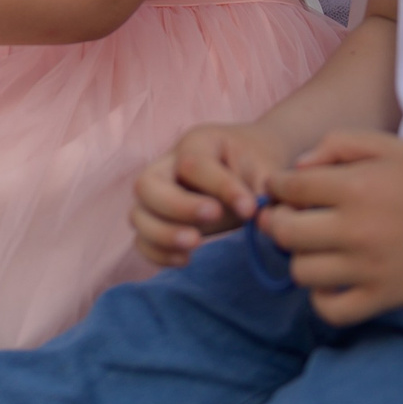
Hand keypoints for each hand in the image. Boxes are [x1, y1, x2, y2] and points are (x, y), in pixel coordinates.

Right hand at [132, 120, 292, 266]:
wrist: (247, 162)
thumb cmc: (254, 162)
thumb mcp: (264, 167)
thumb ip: (262, 189)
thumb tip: (258, 219)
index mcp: (195, 144)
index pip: (194, 164)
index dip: (221, 187)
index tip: (250, 209)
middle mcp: (166, 167)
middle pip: (146, 185)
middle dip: (176, 207)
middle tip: (214, 217)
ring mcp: (158, 195)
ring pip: (138, 215)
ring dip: (162, 234)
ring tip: (196, 244)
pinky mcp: (160, 221)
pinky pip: (141, 240)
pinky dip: (157, 253)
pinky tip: (187, 259)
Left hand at [261, 130, 402, 323]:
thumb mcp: (388, 145)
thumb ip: (335, 144)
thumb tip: (295, 172)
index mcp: (358, 185)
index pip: (287, 188)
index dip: (279, 186)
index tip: (291, 189)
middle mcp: (360, 229)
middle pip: (284, 232)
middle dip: (281, 221)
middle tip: (297, 217)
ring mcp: (372, 269)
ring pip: (301, 272)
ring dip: (302, 257)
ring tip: (321, 245)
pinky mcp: (386, 298)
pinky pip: (330, 310)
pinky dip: (323, 297)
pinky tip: (336, 277)